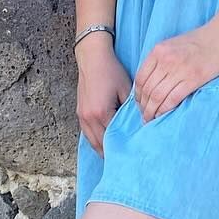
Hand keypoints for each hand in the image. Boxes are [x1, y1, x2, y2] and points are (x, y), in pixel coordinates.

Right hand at [75, 36, 130, 156]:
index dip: (124, 147)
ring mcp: (82, 116)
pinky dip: (96, 140)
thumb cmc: (111, 71)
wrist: (92, 57)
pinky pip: (87, 134)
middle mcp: (89, 118)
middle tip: (126, 160)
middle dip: (112, 153)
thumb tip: (139, 125)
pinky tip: (105, 143)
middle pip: (101, 145)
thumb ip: (131, 109)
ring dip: (103, 149)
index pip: (114, 139)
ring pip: (92, 142)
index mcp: (102, 113)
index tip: (133, 155)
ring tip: (116, 155)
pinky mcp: (80, 113)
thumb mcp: (126, 89)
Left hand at [132, 14, 218, 121]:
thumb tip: (149, 82)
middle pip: (147, 89)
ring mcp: (179, 70)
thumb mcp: (172, 45)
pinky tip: (162, 115)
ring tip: (150, 119)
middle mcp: (166, 60)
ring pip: (157, 96)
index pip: (140, 78)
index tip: (139, 103)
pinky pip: (172, 99)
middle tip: (144, 115)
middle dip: (143, 106)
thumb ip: (159, 60)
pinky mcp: (193, 79)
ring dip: (151, 111)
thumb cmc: (198, 41)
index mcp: (158, 51)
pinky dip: (164, 110)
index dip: (137, 94)